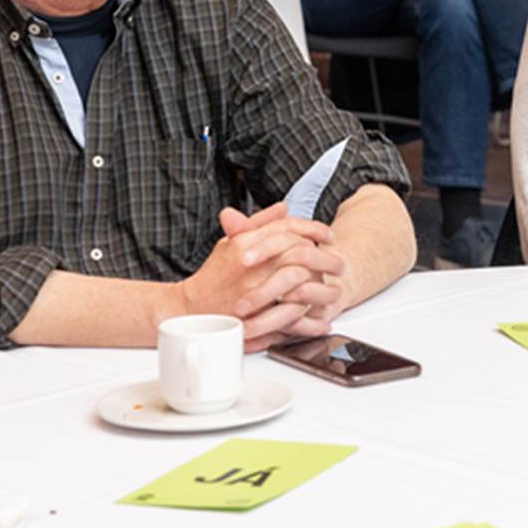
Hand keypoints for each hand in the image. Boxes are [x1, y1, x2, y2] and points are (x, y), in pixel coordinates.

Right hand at [173, 203, 344, 347]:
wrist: (188, 309)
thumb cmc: (213, 277)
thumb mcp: (231, 243)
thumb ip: (259, 224)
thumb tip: (285, 208)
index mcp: (245, 243)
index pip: (288, 228)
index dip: (314, 229)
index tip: (329, 235)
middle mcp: (250, 265)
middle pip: (299, 252)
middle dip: (325, 258)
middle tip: (338, 263)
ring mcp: (252, 292)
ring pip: (299, 283)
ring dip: (320, 287)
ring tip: (332, 289)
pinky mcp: (253, 318)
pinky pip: (290, 315)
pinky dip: (308, 317)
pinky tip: (318, 316)